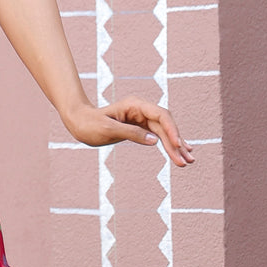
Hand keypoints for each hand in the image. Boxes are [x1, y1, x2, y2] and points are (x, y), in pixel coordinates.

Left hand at [63, 95, 194, 166]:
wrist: (78, 122)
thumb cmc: (89, 124)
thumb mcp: (108, 130)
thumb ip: (132, 134)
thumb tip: (155, 141)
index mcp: (135, 105)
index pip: (160, 115)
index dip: (172, 130)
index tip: (178, 145)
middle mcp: (142, 110)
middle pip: (165, 125)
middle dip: (177, 143)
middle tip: (187, 160)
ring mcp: (142, 118)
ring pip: (164, 132)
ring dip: (176, 147)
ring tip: (188, 161)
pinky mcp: (140, 127)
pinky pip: (158, 136)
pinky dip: (167, 146)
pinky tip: (178, 153)